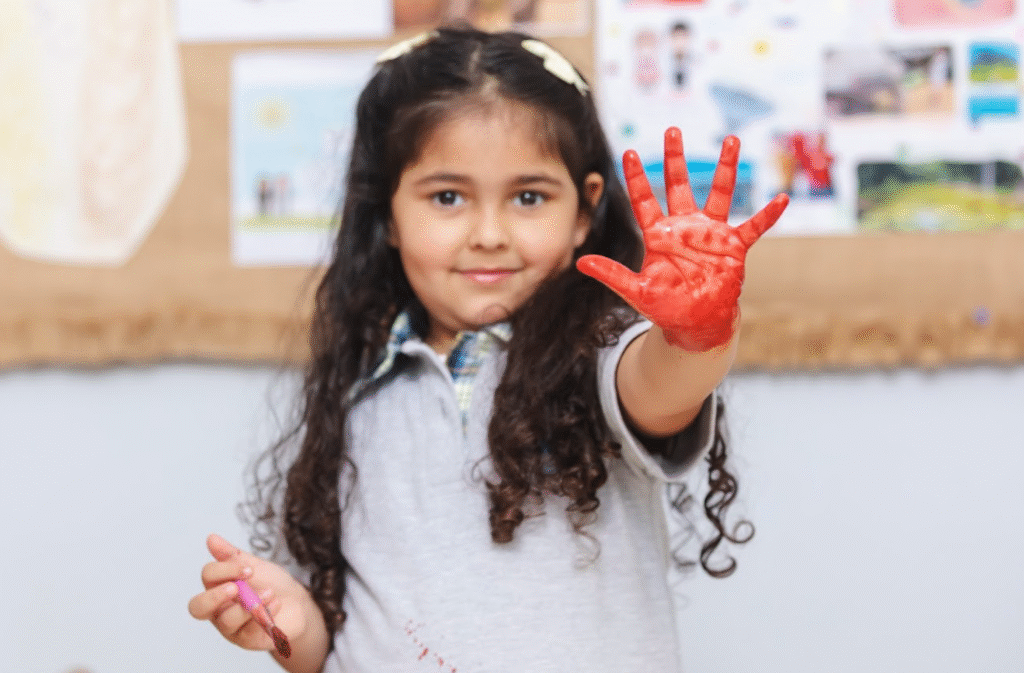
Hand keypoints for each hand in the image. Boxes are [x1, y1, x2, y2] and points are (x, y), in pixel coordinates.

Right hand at [187, 533, 320, 656]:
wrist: (297, 603)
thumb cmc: (271, 583)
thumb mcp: (254, 566)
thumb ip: (232, 555)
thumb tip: (211, 538)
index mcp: (218, 586)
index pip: (208, 576)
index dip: (225, 569)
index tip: (248, 568)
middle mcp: (218, 608)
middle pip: (197, 607)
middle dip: (216, 596)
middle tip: (236, 588)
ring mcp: (230, 627)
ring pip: (226, 620)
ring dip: (249, 604)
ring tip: (269, 593)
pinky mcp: (246, 640)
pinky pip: (248, 631)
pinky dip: (264, 614)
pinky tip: (276, 604)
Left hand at [577, 128, 787, 350]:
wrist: (696, 323)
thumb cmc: (666, 307)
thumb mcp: (636, 291)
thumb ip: (612, 274)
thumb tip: (581, 262)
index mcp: (659, 235)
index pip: (644, 200)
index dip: (636, 177)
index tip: (628, 152)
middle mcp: (685, 227)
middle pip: (679, 185)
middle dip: (675, 158)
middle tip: (672, 130)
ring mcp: (711, 234)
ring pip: (719, 193)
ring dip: (725, 168)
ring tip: (731, 140)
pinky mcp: (733, 247)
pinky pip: (754, 227)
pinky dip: (767, 215)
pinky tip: (781, 199)